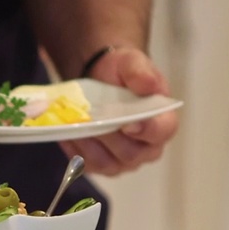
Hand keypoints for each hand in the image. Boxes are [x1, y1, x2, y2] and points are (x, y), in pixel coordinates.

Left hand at [60, 48, 178, 174]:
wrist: (100, 82)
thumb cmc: (122, 74)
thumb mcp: (131, 63)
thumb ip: (141, 73)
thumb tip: (149, 85)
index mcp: (163, 123)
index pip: (161, 132)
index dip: (146, 131)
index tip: (127, 124)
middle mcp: (146, 148)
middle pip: (130, 153)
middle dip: (107, 136)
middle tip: (89, 119)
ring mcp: (123, 161)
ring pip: (106, 163)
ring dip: (87, 145)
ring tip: (74, 125)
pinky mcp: (100, 165)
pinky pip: (85, 166)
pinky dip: (74, 150)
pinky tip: (65, 135)